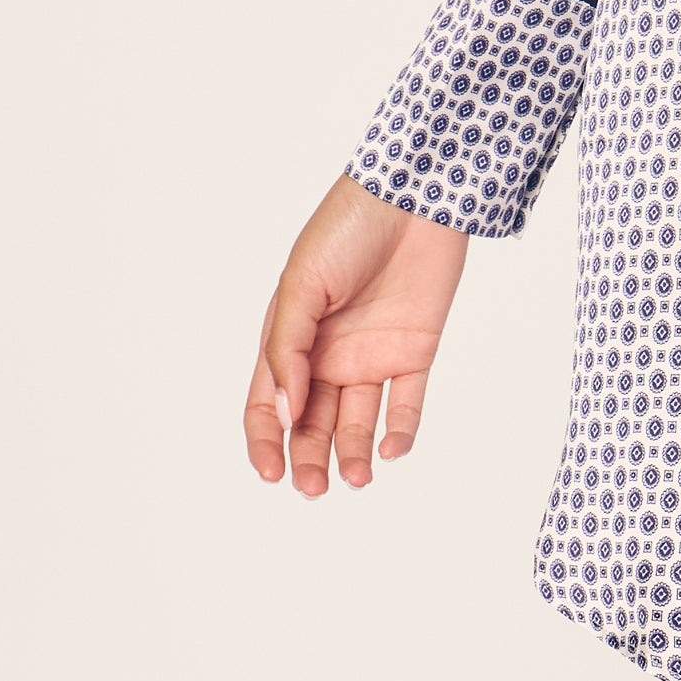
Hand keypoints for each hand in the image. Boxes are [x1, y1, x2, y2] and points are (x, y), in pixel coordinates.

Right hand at [243, 174, 470, 495]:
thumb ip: (288, 349)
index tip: (271, 472)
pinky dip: (401, 431)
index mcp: (291, 339)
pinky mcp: (415, 350)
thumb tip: (284, 412)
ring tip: (354, 476)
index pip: (267, 405)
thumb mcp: (302, 284)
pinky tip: (392, 450)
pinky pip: (407, 402)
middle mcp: (329, 355)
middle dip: (308, 459)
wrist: (414, 194)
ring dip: (353, 454)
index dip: (265, 441)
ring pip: (358, 422)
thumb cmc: (347, 227)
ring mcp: (372, 354)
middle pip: (312, 423)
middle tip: (313, 486)